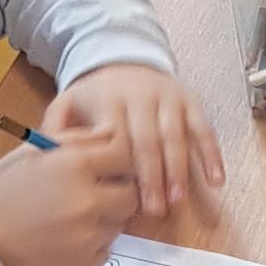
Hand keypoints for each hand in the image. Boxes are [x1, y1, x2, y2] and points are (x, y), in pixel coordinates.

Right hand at [0, 130, 139, 265]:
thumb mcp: (30, 153)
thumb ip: (76, 141)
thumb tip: (110, 133)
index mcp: (74, 165)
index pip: (124, 155)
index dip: (117, 160)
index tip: (107, 165)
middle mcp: (87, 201)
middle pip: (130, 194)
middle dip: (116, 192)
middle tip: (91, 194)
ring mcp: (88, 236)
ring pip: (119, 223)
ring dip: (104, 219)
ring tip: (68, 217)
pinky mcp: (85, 264)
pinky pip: (105, 248)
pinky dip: (92, 244)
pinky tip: (63, 237)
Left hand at [43, 61, 226, 227]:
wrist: (124, 57)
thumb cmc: (96, 94)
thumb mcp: (69, 101)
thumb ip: (57, 126)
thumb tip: (50, 152)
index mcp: (110, 100)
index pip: (117, 139)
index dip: (120, 169)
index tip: (120, 198)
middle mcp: (141, 97)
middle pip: (148, 141)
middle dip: (152, 176)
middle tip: (153, 209)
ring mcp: (168, 99)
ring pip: (176, 137)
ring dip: (179, 170)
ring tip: (177, 200)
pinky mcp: (189, 101)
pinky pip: (204, 129)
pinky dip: (212, 155)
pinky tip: (216, 181)